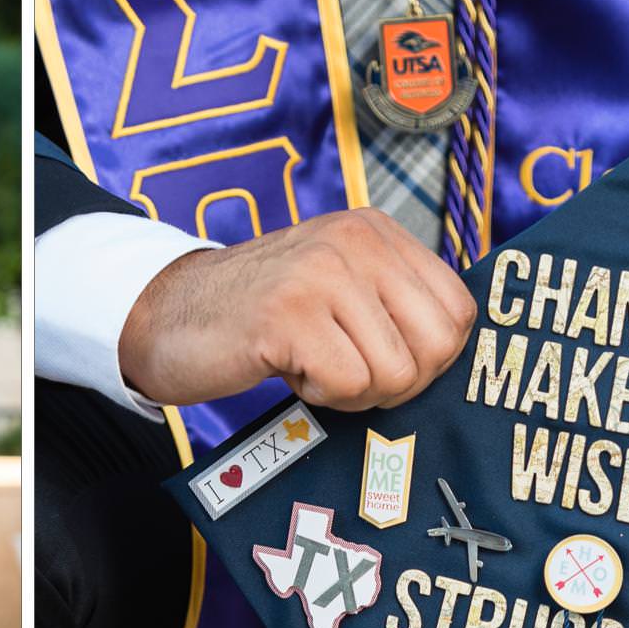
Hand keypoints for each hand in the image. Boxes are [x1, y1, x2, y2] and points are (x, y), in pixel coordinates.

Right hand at [118, 207, 475, 413]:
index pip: (459, 311)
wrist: (169, 315)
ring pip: (395, 373)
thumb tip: (451, 353)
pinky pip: (348, 384)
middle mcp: (357, 242)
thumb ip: (391, 303)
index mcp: (376, 232)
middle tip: (349, 374)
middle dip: (399, 383)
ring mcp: (323, 274)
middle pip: (438, 347)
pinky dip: (320, 396)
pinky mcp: (290, 315)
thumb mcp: (336, 286)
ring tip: (310, 365)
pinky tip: (288, 371)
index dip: (430, 359)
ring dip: (353, 392)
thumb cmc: (260, 318)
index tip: (382, 361)